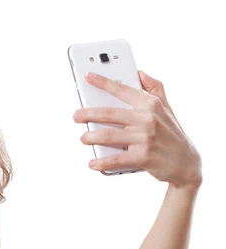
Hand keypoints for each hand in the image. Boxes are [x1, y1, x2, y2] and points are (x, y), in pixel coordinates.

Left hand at [73, 70, 201, 190]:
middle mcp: (147, 119)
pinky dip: (101, 162)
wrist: (186, 162)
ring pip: (107, 135)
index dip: (103, 82)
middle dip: (87, 114)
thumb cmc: (172, 134)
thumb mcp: (167, 107)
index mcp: (150, 104)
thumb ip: (154, 88)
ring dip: (90, 137)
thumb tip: (140, 72)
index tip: (87, 77)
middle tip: (76, 116)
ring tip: (83, 138)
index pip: (122, 89)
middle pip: (108, 113)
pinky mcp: (142, 157)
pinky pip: (115, 159)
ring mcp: (144, 138)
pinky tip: (92, 163)